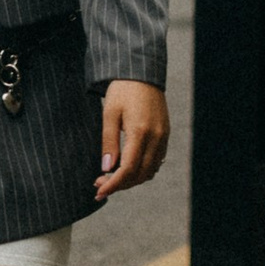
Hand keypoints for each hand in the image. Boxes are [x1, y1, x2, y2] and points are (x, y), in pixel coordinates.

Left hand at [94, 79, 168, 201]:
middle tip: (99, 184)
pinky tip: (127, 168)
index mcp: (140, 132)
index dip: (113, 184)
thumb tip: (106, 168)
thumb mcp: (109, 113)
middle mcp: (156, 137)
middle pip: (140, 174)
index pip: (127, 169)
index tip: (99, 192)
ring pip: (150, 171)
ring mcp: (163, 137)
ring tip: (111, 178)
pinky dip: (142, 170)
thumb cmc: (123, 90)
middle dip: (120, 184)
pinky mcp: (165, 135)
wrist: (143, 74)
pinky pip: (156, 161)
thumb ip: (109, 142)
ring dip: (131, 179)